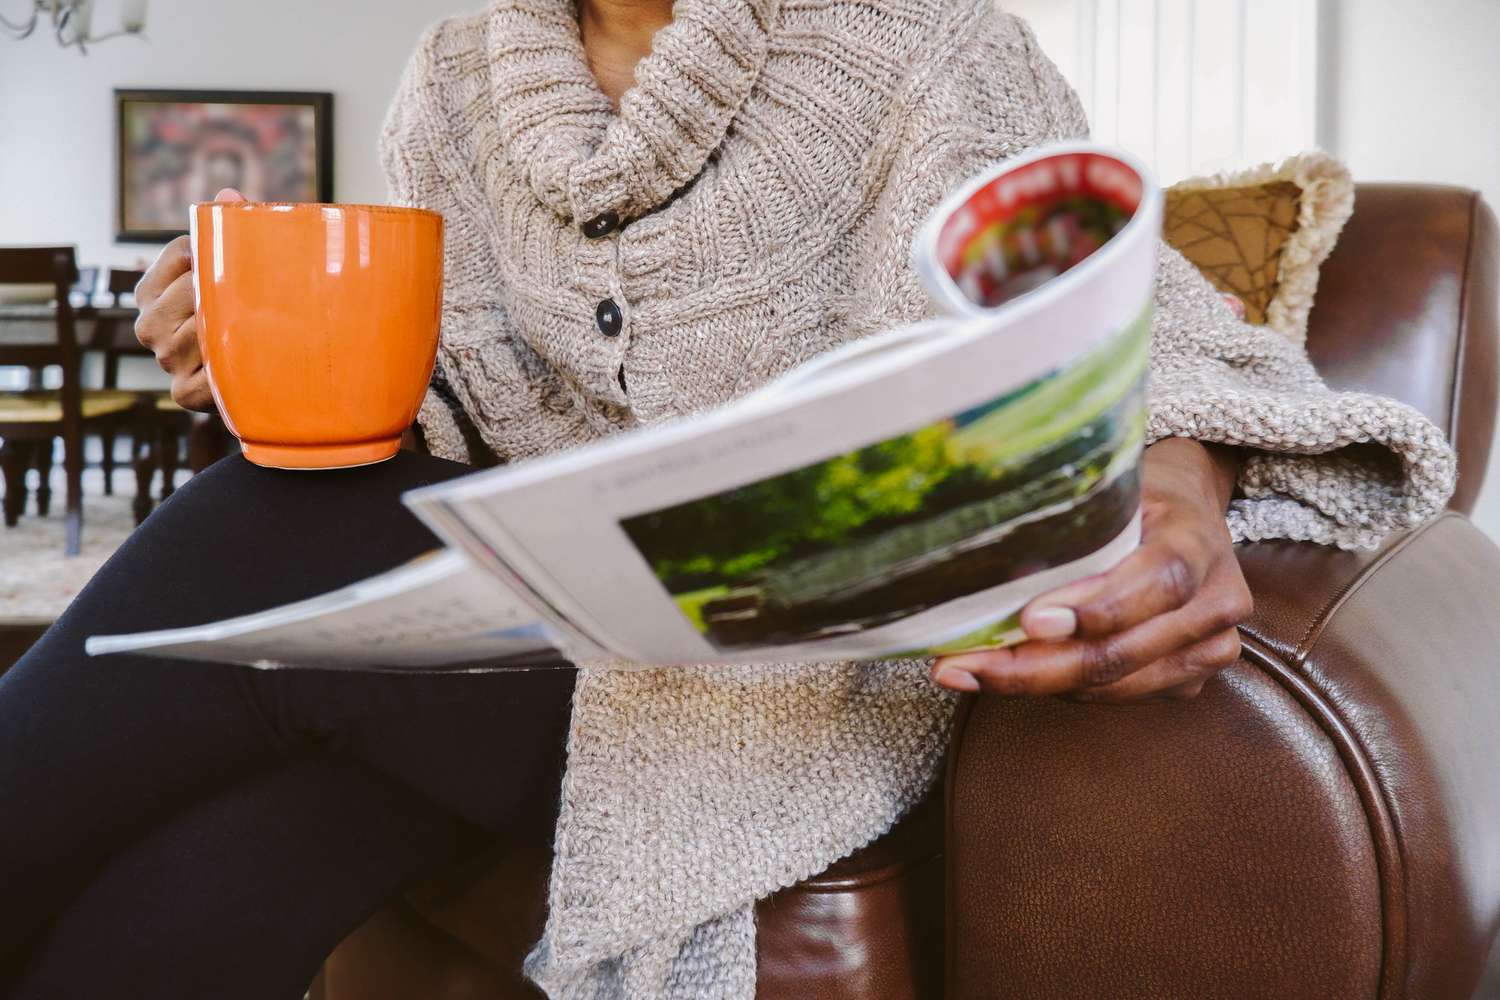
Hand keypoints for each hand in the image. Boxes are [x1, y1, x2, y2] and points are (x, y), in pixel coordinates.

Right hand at [133, 187, 243, 411]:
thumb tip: (227, 194)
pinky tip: (246, 362)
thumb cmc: (249, 315)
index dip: (218, 256)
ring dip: (233, 329)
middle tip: (263, 298)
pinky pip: (205, 377)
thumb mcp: (239, 272)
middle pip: (189, 292)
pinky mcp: (185, 393)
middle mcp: (149, 325)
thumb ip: (231, 230)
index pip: (183, 253)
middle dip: (228, 292)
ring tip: (260, 328)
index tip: (246, 264)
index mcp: (151, 290)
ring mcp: (165, 360)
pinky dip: (228, 370)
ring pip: (197, 332)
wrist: (271, 379)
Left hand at [930, 438, 1251, 702]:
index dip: (1093, 608)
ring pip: (1115, 684)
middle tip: (965, 666)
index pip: (1156, 583)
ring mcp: (1210, 649)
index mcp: (1199, 543)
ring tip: (970, 673)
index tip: (1028, 620)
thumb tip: (996, 567)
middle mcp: (1216, 604)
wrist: (1192, 515)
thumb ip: (1076, 528)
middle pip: (1124, 651)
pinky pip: (1118, 694)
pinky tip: (1011, 675)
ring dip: (1036, 684)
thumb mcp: (1114, 491)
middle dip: (1036, 666)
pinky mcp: (1190, 680)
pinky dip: (1061, 688)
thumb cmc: (1142, 496)